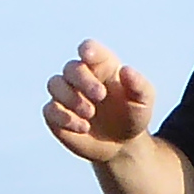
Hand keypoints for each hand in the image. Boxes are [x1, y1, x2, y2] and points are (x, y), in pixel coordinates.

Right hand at [43, 40, 157, 160]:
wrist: (121, 144)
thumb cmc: (133, 116)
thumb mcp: (143, 102)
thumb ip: (139, 85)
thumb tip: (126, 70)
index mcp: (102, 66)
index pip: (89, 49)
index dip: (87, 50)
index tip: (88, 56)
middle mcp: (81, 77)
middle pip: (71, 67)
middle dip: (83, 80)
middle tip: (101, 96)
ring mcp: (66, 95)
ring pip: (54, 84)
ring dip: (71, 98)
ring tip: (90, 114)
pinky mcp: (56, 114)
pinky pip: (50, 110)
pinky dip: (64, 118)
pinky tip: (83, 127)